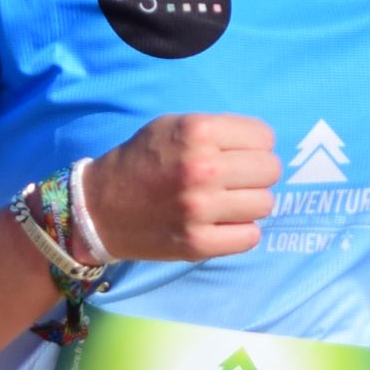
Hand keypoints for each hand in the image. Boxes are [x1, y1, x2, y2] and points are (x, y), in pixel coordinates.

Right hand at [80, 114, 281, 263]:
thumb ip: (217, 129)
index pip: (264, 137)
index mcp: (197, 132)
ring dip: (250, 202)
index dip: (254, 144)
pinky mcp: (198, 243)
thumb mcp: (173, 125)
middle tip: (235, 178)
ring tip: (226, 201)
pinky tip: (222, 223)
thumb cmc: (141, 160)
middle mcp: (202, 169)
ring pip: (265, 204)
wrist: (99, 208)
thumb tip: (263, 145)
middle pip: (270, 170)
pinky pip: (250, 237)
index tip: (238, 152)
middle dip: (256, 172)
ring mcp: (200, 209)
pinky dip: (241, 231)